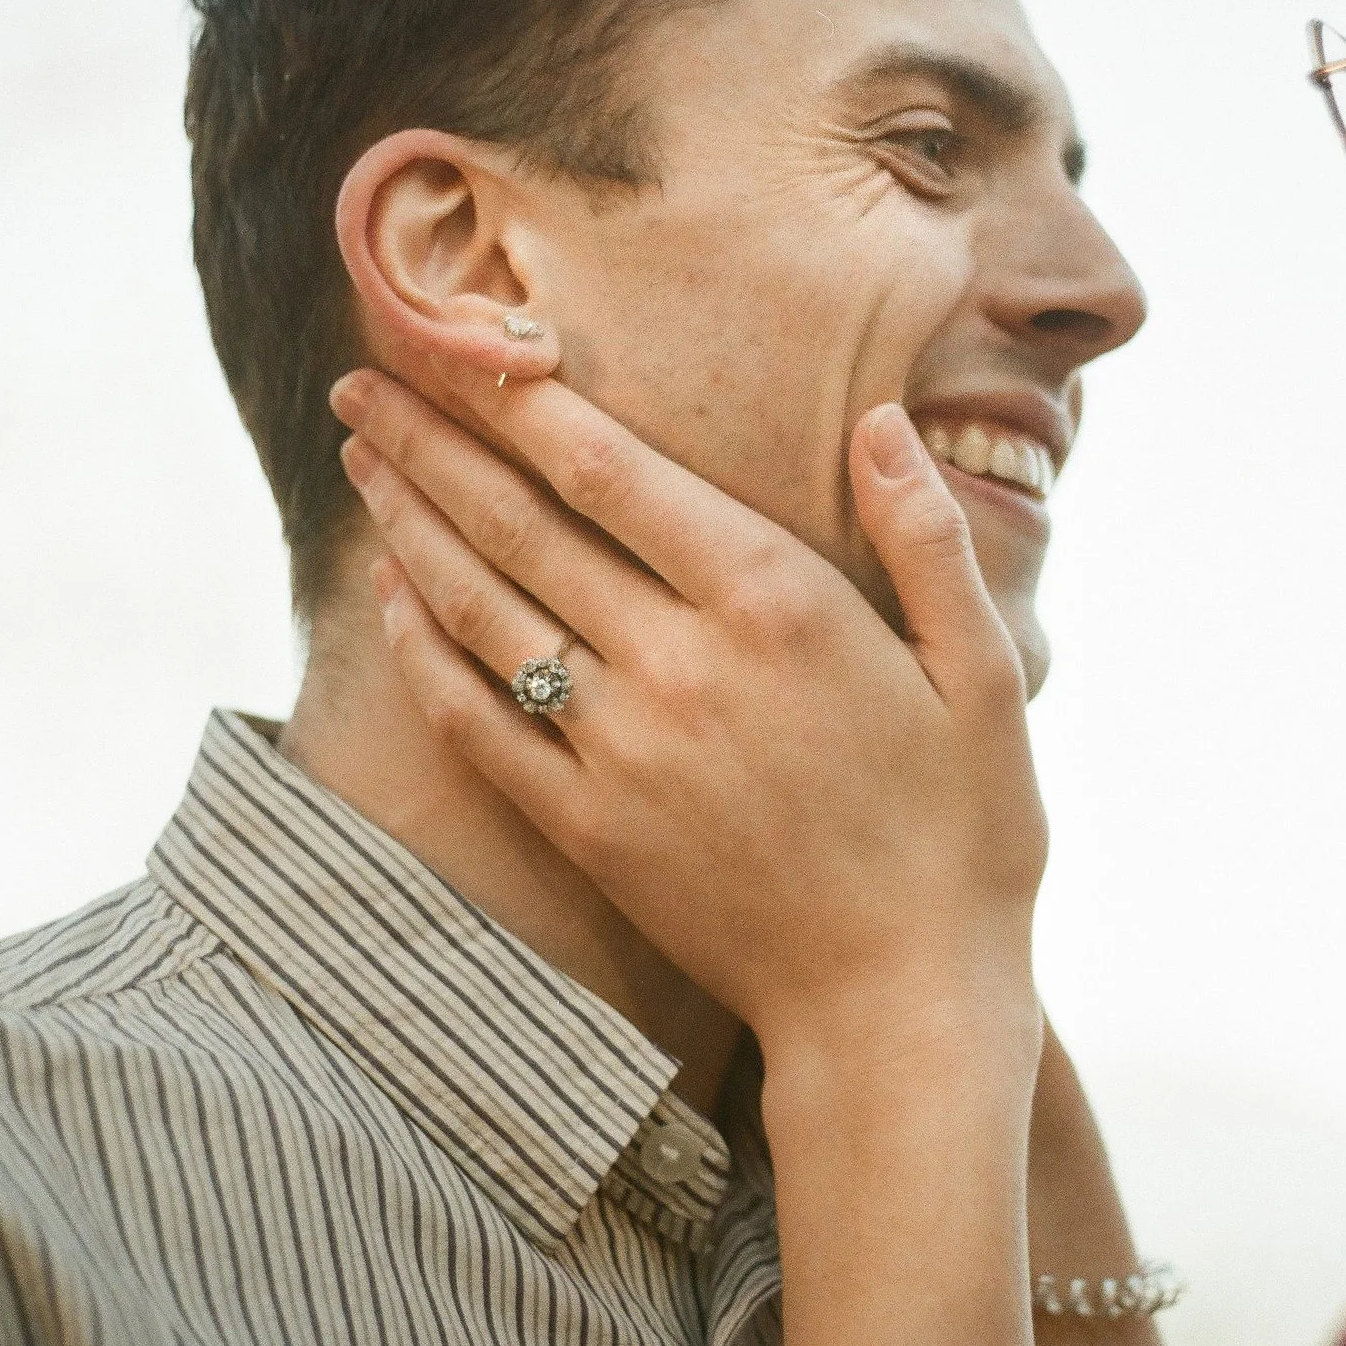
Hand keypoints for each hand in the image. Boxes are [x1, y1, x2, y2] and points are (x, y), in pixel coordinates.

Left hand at [327, 362, 1047, 1065]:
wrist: (901, 1005)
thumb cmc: (963, 835)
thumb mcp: (984, 674)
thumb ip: (924, 536)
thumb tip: (879, 420)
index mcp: (776, 604)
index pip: (611, 470)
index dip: (522, 399)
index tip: (458, 340)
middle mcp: (679, 663)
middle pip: (523, 525)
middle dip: (434, 442)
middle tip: (361, 382)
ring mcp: (621, 751)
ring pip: (484, 610)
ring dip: (411, 526)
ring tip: (362, 461)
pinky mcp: (588, 829)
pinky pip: (478, 722)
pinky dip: (424, 653)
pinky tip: (390, 598)